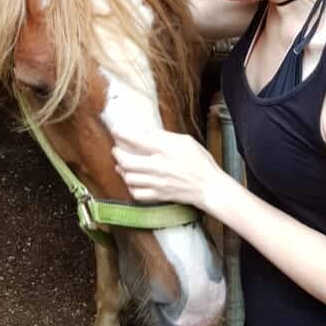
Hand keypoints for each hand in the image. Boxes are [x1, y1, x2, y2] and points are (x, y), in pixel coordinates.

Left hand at [111, 128, 227, 212]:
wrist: (209, 186)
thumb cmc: (200, 161)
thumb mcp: (185, 141)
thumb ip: (165, 137)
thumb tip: (147, 132)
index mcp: (164, 149)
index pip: (136, 139)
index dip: (122, 133)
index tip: (116, 130)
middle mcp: (157, 166)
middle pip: (126, 160)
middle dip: (117, 153)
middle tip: (116, 149)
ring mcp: (157, 182)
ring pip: (128, 177)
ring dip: (122, 170)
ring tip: (122, 165)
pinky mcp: (158, 195)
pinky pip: (136, 193)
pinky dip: (131, 186)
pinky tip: (132, 181)